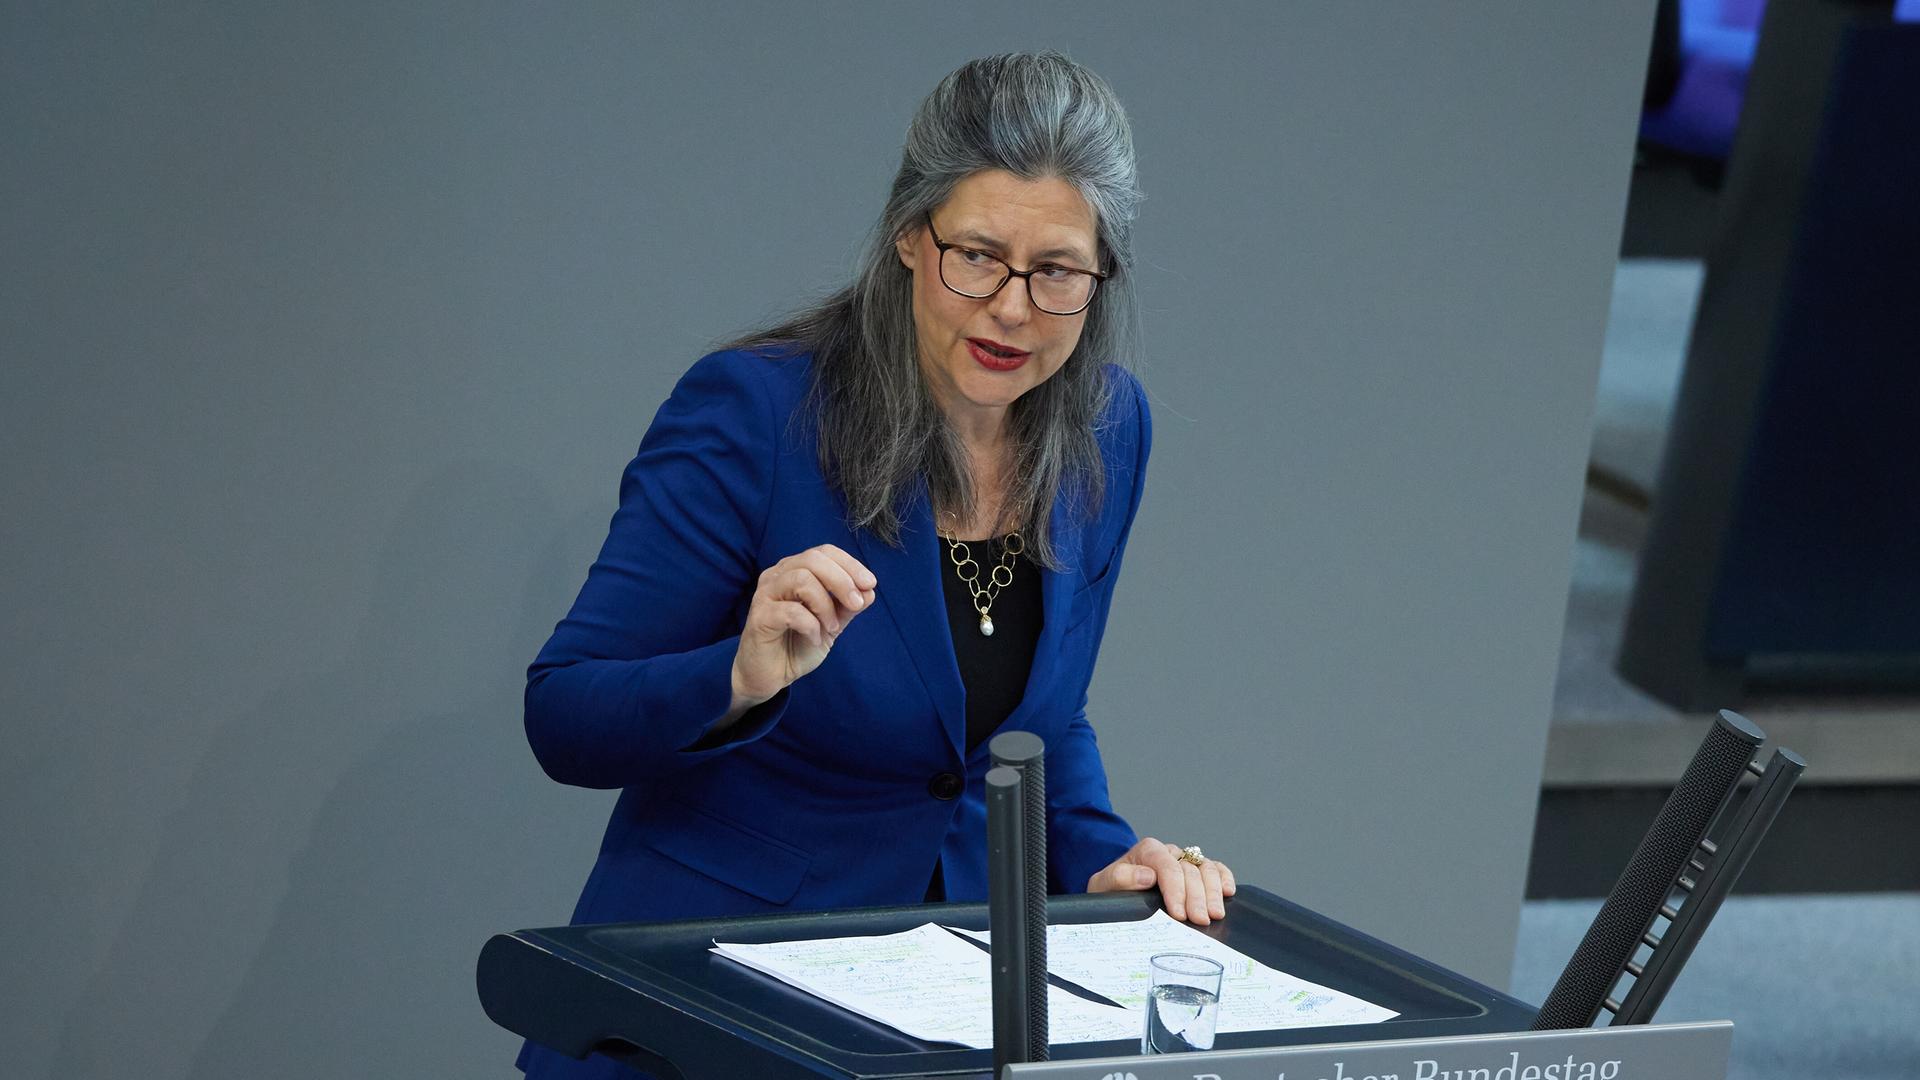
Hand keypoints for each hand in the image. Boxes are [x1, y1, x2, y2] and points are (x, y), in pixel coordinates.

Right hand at [730, 544, 877, 711]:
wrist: (771, 676)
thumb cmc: (798, 644)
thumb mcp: (832, 623)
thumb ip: (848, 606)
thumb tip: (869, 590)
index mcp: (794, 571)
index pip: (824, 552)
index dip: (850, 564)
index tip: (870, 583)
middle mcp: (777, 576)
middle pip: (812, 560)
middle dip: (841, 581)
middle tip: (857, 605)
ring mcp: (765, 594)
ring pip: (801, 580)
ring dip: (825, 605)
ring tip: (832, 628)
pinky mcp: (759, 617)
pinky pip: (791, 611)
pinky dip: (811, 625)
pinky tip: (815, 638)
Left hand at [1086, 837, 1236, 925]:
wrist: (1116, 893)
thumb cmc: (1111, 890)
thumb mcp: (1104, 885)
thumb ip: (1120, 878)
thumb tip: (1147, 876)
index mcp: (1148, 850)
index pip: (1167, 866)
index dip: (1176, 889)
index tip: (1178, 913)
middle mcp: (1170, 853)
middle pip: (1190, 870)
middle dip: (1196, 896)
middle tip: (1200, 920)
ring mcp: (1186, 861)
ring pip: (1207, 869)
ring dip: (1213, 892)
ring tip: (1215, 914)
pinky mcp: (1197, 872)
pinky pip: (1216, 869)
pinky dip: (1224, 878)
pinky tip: (1228, 892)